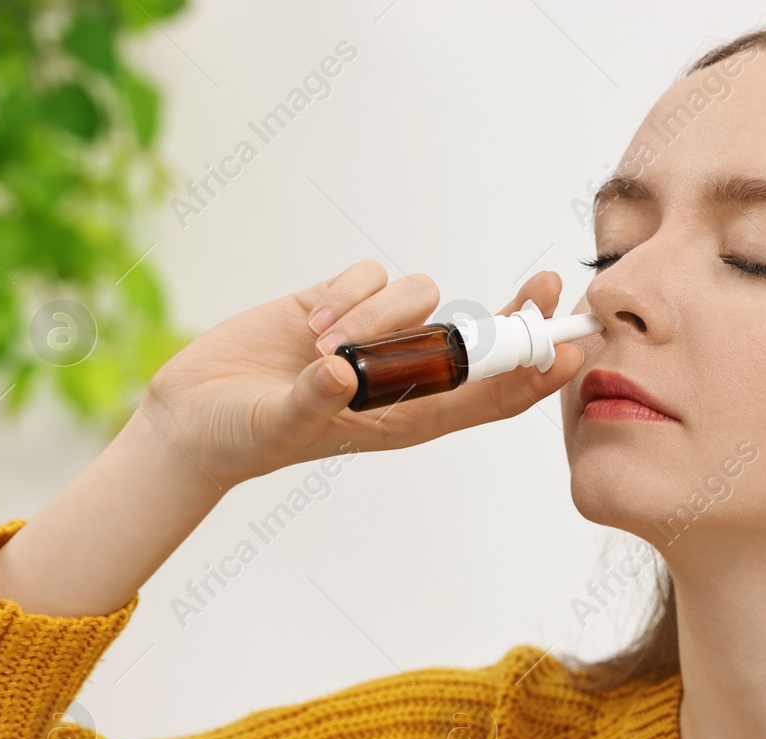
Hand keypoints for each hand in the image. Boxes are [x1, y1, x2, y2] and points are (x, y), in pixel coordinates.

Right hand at [137, 261, 586, 490]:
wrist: (193, 416)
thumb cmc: (245, 437)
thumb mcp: (279, 426)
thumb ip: (314, 400)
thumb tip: (346, 371)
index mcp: (410, 418)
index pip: (490, 396)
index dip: (535, 371)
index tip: (572, 347)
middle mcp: (402, 375)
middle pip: (482, 337)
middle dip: (516, 312)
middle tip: (545, 283)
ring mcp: (375, 336)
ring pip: (421, 295)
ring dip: (376, 313)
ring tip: (322, 344)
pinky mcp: (341, 302)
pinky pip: (374, 273)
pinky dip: (346, 291)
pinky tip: (307, 323)